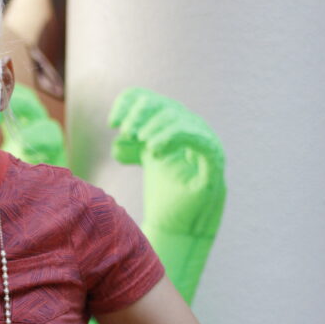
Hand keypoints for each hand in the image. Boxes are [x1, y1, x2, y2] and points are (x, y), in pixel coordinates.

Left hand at [109, 88, 225, 238]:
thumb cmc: (165, 192)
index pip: (150, 100)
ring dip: (155, 127)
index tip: (112, 123)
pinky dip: (173, 138)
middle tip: (126, 132)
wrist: (181, 223)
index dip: (129, 105)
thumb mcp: (147, 161)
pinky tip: (155, 150)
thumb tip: (118, 142)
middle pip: (163, 105)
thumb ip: (134, 145)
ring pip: (178, 119)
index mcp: (172, 124)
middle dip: (140, 115)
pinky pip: (196, 138)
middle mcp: (189, 126)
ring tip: (143, 142)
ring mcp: (202, 140)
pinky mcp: (212, 159)